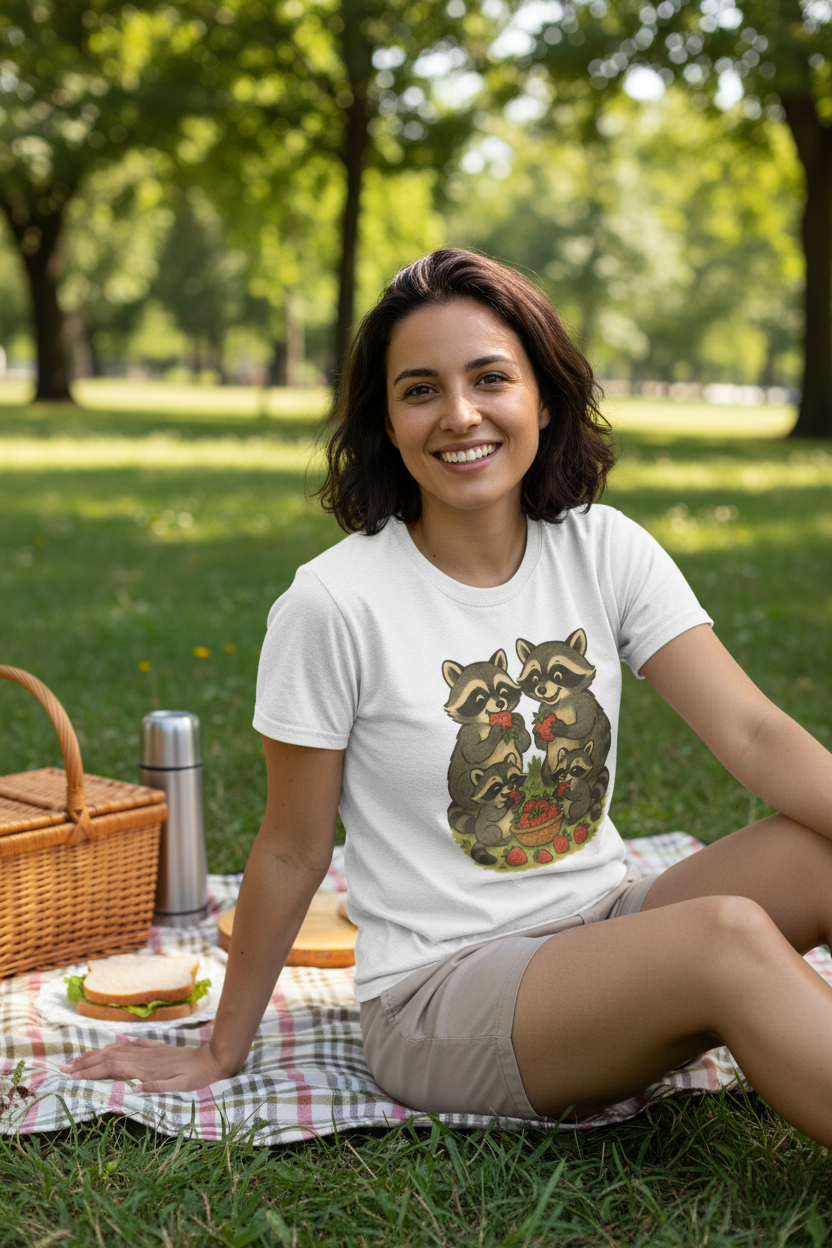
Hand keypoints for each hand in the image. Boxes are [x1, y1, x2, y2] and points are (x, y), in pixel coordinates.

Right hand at [60, 1038, 234, 1092]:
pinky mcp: (155, 1048)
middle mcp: (143, 1057)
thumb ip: (159, 1088)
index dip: (91, 1072)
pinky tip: (109, 1047)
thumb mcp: (181, 1087)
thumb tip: (135, 1090)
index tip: (72, 1077)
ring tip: (78, 1059)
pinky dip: (115, 1046)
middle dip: (85, 1062)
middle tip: (64, 1068)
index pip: (111, 1068)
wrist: (213, 1059)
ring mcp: (148, 1051)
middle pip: (108, 1057)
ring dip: (96, 1054)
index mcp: (145, 1068)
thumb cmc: (197, 1078)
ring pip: (116, 1050)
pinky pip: (130, 1045)